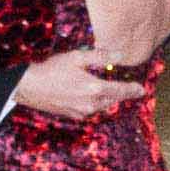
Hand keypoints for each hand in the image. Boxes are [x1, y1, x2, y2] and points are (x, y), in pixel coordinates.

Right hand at [14, 49, 145, 118]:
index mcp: (94, 88)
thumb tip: (120, 55)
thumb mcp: (77, 57)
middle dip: (121, 95)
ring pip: (101, 106)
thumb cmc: (51, 69)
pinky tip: (90, 97)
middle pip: (112, 100)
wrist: (28, 87)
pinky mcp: (72, 115)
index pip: (121, 90)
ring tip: (110, 91)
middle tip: (128, 89)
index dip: (133, 90)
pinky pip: (90, 110)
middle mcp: (90, 104)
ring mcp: (81, 112)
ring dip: (107, 99)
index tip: (141, 89)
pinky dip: (94, 104)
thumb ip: (101, 56)